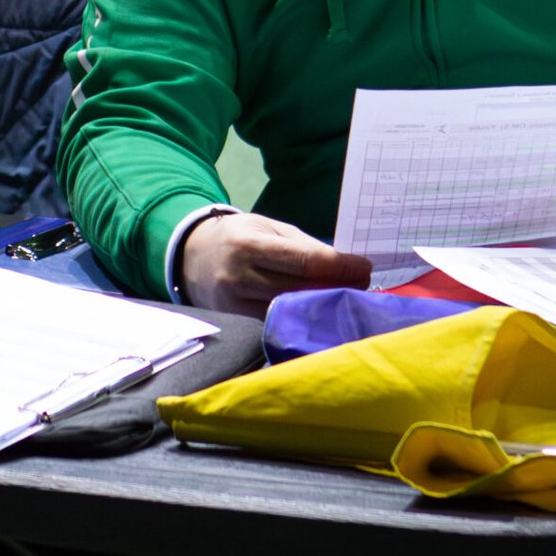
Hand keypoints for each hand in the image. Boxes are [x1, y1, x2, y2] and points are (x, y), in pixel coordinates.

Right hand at [179, 211, 370, 317]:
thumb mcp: (267, 228)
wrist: (192, 256)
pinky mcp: (236, 325)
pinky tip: (317, 315)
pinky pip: (275, 326)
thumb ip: (303, 246)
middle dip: (336, 288)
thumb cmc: (238, 237)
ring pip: (289, 313)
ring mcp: (235, 306)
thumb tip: (344, 265)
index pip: (304, 260)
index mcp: (249, 245)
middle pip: (300, 291)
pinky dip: (299, 321)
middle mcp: (239, 277)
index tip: (364, 267)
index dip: (339, 267)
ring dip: (322, 308)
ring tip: (343, 300)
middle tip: (361, 285)